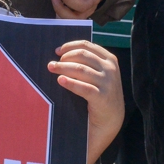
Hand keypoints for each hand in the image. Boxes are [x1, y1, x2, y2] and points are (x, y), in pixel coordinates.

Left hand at [48, 40, 123, 163]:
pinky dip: (70, 83)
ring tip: (51, 69)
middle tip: (51, 64)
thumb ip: (88, 62)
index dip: (69, 46)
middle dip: (64, 58)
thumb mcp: (100, 74)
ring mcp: (107, 83)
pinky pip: (82, 87)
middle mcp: (110, 69)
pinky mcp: (102, 97)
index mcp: (110, 59)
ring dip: (63, 68)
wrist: (112, 118)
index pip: (86, 46)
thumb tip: (60, 53)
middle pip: (82, 56)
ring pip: (80, 69)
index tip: (57, 51)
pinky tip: (60, 81)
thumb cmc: (100, 93)